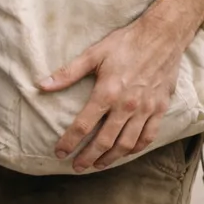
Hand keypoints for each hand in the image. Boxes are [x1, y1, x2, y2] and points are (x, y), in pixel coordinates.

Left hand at [38, 16, 188, 171]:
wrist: (162, 36)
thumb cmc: (125, 43)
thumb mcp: (93, 54)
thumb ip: (68, 73)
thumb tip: (42, 85)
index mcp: (107, 92)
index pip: (83, 125)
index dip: (70, 141)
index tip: (59, 152)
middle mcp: (127, 106)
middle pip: (104, 141)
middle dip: (88, 156)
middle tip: (76, 167)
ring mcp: (146, 110)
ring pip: (127, 144)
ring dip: (111, 158)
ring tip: (97, 165)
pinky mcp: (160, 109)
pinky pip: (148, 137)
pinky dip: (136, 149)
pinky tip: (126, 153)